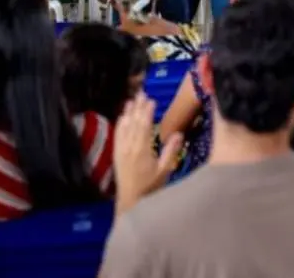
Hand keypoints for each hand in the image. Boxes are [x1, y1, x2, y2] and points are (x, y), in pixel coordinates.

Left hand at [112, 94, 182, 214]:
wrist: (130, 200)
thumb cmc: (150, 187)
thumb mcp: (164, 171)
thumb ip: (170, 151)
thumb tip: (178, 133)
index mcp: (142, 150)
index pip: (144, 125)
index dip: (147, 111)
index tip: (151, 100)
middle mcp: (129, 147)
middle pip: (133, 122)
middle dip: (137, 107)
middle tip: (141, 93)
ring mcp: (120, 149)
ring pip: (124, 126)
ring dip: (128, 112)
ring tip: (131, 100)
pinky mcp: (116, 153)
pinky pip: (117, 134)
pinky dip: (120, 123)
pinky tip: (122, 117)